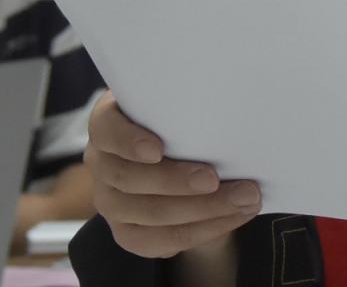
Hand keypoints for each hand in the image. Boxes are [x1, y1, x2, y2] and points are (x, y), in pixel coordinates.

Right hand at [84, 93, 261, 258]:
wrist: (181, 158)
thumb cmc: (180, 120)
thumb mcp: (179, 104)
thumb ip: (188, 105)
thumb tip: (231, 107)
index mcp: (108, 124)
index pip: (106, 129)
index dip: (128, 141)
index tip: (157, 150)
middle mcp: (102, 164)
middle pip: (130, 179)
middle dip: (177, 182)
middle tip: (216, 179)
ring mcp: (110, 201)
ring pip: (149, 214)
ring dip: (203, 210)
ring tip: (244, 199)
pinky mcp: (126, 231)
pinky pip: (158, 241)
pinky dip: (201, 231)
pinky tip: (232, 217)